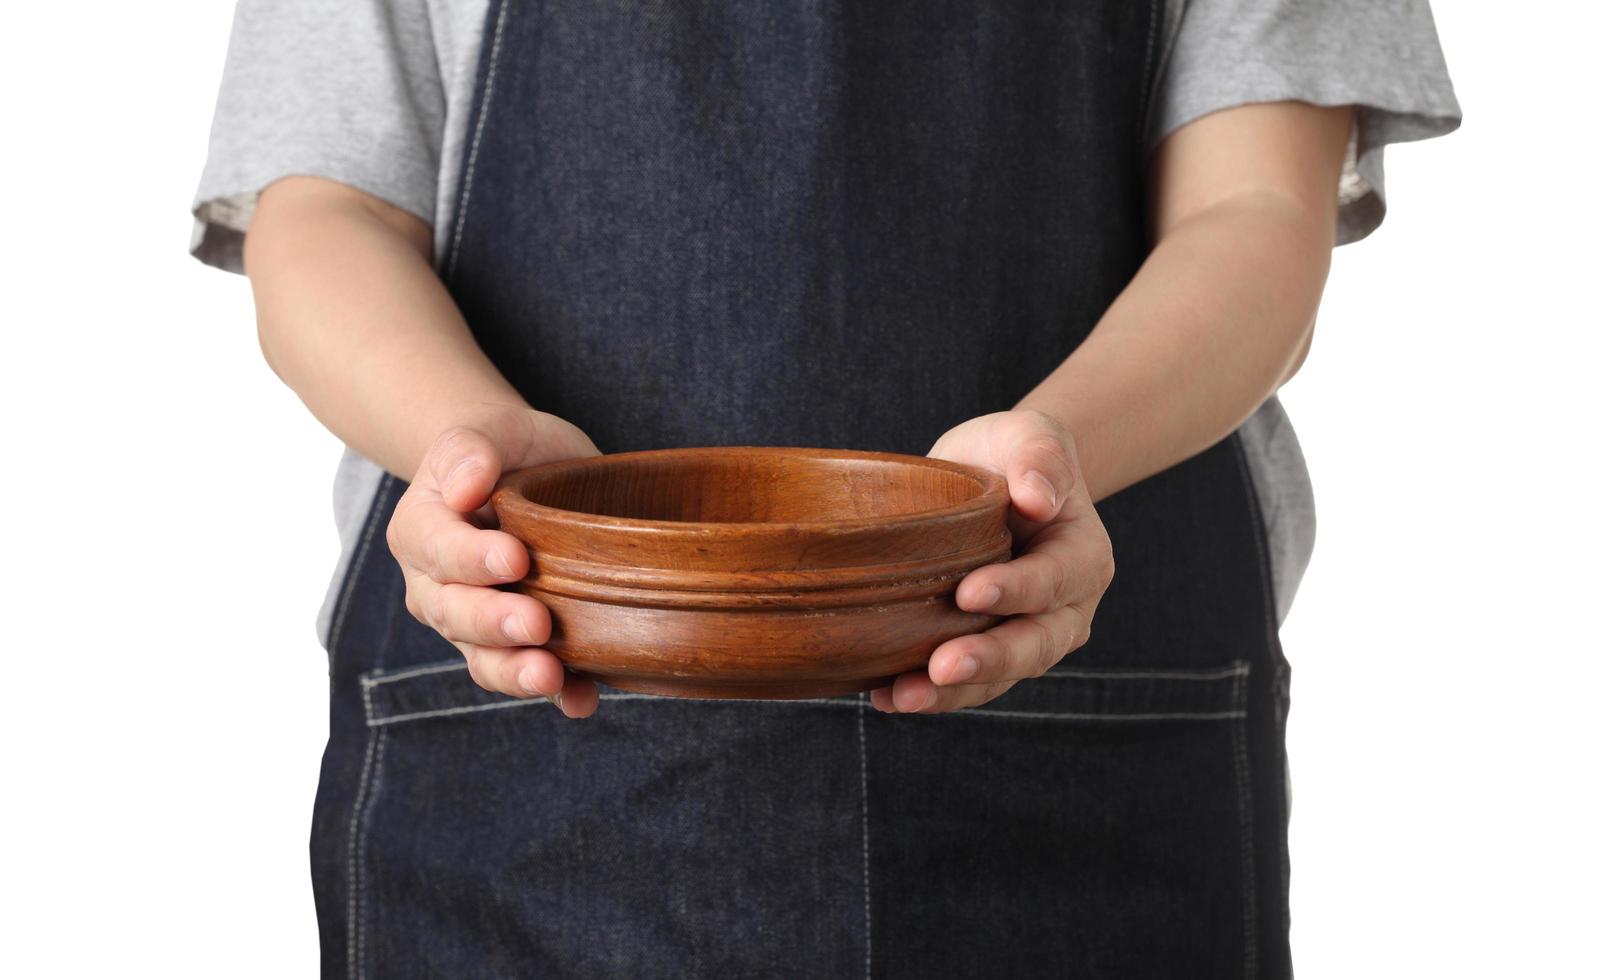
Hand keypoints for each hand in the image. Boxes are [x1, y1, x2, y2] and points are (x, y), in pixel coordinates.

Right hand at [386, 406, 602, 716]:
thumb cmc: (503, 451)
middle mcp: (436, 587)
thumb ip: (469, 449)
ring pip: (484, 658)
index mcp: (420, 531)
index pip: (436, 549)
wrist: (524, 476)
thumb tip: (469, 486)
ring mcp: (473, 624)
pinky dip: (559, 692)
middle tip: (537, 623)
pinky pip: (528, 674)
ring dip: (516, 673)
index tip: (514, 558)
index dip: (470, 559)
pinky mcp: (515, 646)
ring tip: (551, 676)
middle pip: (455, 614)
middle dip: (495, 623)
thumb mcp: (484, 431)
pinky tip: (583, 698)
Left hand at [870, 410, 1113, 713]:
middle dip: (988, 660)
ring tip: (903, 697)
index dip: (1015, 590)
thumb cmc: (1013, 453)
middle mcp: (1066, 608)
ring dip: (953, 693)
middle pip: (1035, 645)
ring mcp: (1030, 636)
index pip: (1054, 579)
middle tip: (939, 668)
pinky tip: (883, 696)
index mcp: (1083, 556)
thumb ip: (1040, 456)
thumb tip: (1038, 498)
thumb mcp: (1028, 435)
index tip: (968, 594)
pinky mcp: (989, 650)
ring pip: (1000, 676)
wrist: (998, 479)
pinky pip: (967, 683)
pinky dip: (930, 694)